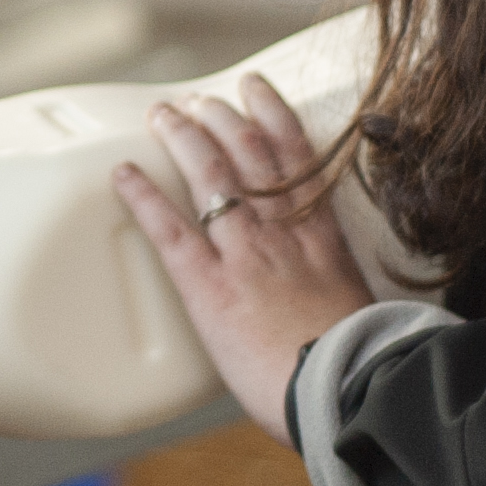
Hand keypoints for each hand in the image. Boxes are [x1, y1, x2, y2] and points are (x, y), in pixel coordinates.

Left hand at [114, 73, 373, 446]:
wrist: (351, 391)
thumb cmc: (362, 369)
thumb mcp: (362, 313)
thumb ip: (336, 294)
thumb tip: (326, 309)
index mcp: (323, 240)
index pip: (297, 160)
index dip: (272, 118)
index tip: (256, 94)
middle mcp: (284, 234)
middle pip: (250, 155)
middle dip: (222, 119)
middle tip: (201, 101)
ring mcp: (246, 255)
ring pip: (211, 176)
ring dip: (184, 138)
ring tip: (164, 115)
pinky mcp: (211, 286)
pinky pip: (170, 231)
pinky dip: (144, 197)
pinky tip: (123, 175)